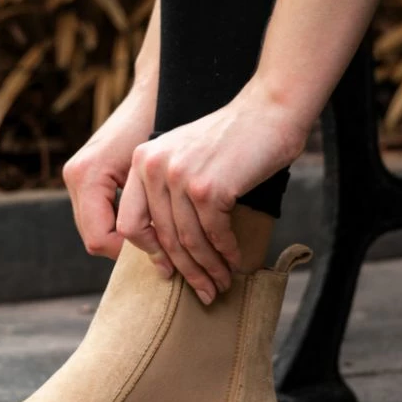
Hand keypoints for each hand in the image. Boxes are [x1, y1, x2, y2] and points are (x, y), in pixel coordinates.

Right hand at [62, 79, 155, 258]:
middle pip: (96, 239)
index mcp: (86, 176)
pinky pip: (100, 215)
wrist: (154, 94)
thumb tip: (161, 250)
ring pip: (97, 231)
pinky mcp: (87, 176)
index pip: (100, 239)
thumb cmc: (158, 124)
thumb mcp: (153, 170)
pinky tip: (152, 226)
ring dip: (127, 242)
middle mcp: (75, 177)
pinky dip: (123, 226)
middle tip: (166, 258)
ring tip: (162, 245)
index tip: (166, 255)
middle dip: (130, 252)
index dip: (133, 252)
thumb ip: (148, 208)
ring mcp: (77, 176)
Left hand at [116, 86, 307, 303]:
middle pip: (161, 237)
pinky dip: (225, 253)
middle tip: (203, 290)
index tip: (169, 270)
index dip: (150, 253)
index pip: (131, 222)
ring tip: (221, 284)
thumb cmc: (234, 137)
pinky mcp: (208, 188)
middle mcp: (153, 167)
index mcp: (142, 160)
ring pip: (188, 241)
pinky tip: (235, 261)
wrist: (270, 111)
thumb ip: (169, 189)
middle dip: (185, 271)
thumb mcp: (186, 155)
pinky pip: (214, 234)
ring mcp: (179, 177)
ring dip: (208, 268)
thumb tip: (168, 245)